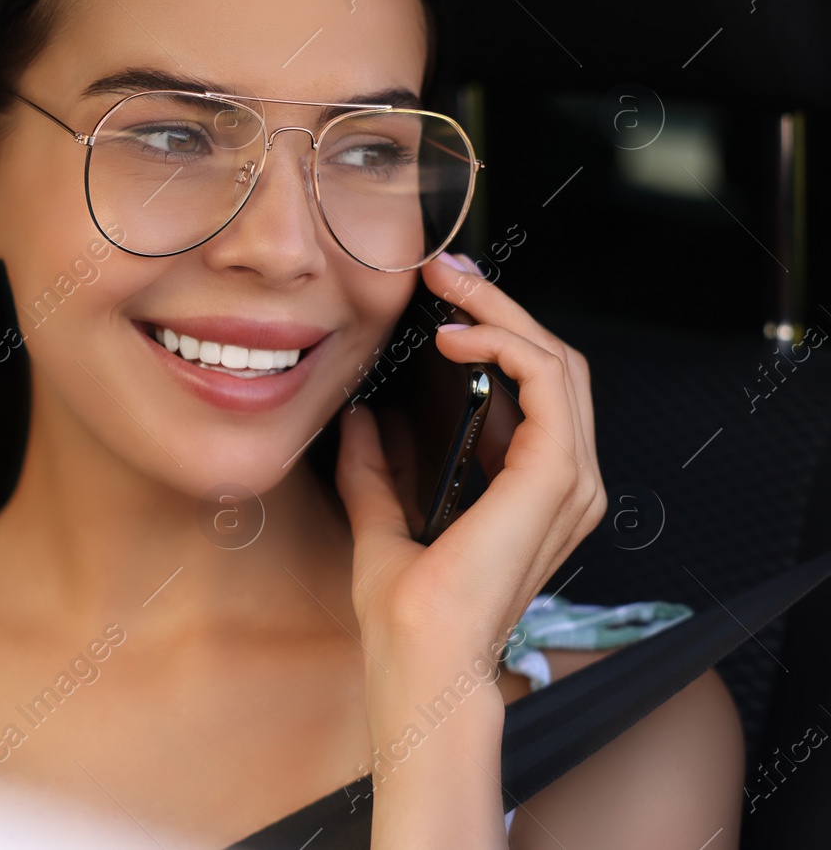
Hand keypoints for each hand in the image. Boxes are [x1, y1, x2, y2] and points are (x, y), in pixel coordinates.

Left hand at [334, 251, 607, 663]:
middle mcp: (564, 483)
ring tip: (450, 288)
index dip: (495, 332)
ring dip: (503, 313)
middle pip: (553, 363)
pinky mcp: (554, 476)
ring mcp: (568, 481)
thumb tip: (363, 418)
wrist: (419, 659)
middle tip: (447, 272)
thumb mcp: (383, 520)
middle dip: (500, 307)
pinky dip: (508, 343)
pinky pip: (549, 383)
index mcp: (532, 492)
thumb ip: (377, 469)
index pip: (535, 389)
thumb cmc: (408, 616)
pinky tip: (458, 334)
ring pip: (557, 361)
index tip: (442, 300)